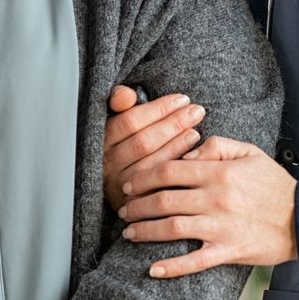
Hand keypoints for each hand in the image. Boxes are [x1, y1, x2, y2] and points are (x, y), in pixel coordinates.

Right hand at [103, 86, 206, 210]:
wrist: (121, 186)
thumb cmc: (125, 143)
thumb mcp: (119, 119)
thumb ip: (118, 101)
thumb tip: (127, 96)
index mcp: (102, 140)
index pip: (130, 121)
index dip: (158, 109)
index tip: (181, 99)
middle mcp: (106, 164)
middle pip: (143, 142)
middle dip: (173, 124)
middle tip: (197, 111)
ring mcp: (119, 185)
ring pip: (151, 163)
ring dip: (177, 145)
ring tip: (196, 131)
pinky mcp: (133, 203)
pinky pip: (157, 185)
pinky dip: (175, 167)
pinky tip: (192, 155)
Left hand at [117, 136, 297, 276]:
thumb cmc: (276, 185)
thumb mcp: (250, 152)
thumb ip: (217, 145)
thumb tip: (186, 152)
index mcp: (219, 172)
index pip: (169, 170)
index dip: (143, 176)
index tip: (130, 183)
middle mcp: (216, 199)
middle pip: (163, 200)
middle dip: (136, 205)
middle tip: (123, 209)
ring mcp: (221, 228)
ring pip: (171, 229)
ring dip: (145, 231)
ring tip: (129, 232)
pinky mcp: (228, 251)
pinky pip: (193, 262)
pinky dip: (171, 267)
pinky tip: (153, 269)